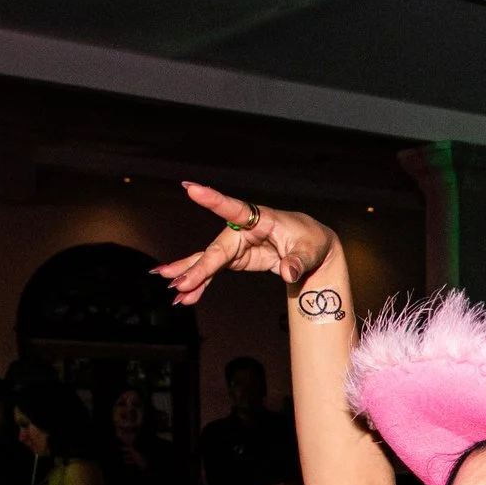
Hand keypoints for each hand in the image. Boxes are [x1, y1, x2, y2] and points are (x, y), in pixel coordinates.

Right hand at [155, 183, 337, 304]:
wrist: (311, 248)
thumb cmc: (310, 241)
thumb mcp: (310, 251)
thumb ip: (298, 261)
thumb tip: (289, 273)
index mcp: (260, 219)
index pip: (235, 209)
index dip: (214, 200)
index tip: (192, 189)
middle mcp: (242, 230)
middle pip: (217, 249)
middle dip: (198, 268)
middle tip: (179, 283)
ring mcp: (235, 245)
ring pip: (209, 261)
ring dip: (192, 277)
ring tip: (174, 290)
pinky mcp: (235, 258)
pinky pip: (213, 270)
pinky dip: (201, 283)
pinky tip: (186, 295)